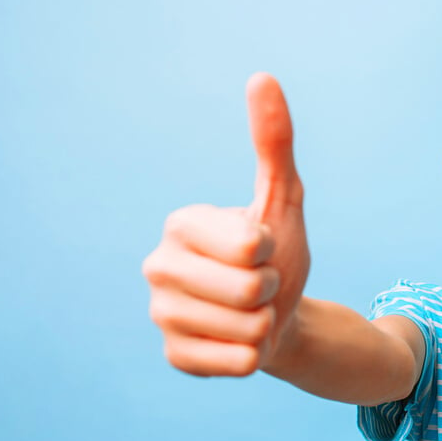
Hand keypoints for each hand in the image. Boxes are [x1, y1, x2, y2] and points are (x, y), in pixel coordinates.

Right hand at [142, 74, 311, 375]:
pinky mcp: (174, 357)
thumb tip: (263, 78)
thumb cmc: (276, 256)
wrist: (278, 320)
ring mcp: (160, 315)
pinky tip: (240, 342)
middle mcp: (158, 266)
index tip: (260, 251)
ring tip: (250, 313)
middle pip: (248, 290)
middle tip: (258, 287)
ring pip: (246, 329)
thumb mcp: (282, 199)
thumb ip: (273, 144)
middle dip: (270, 291)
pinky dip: (253, 356)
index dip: (271, 251)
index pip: (250, 245)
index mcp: (181, 223)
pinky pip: (235, 362)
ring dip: (264, 324)